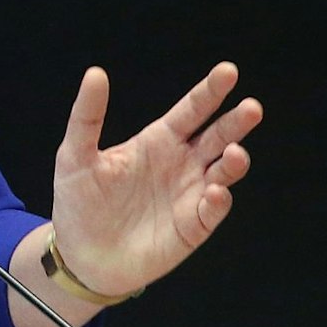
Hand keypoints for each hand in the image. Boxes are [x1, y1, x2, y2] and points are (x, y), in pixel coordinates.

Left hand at [48, 63, 259, 296]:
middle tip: (251, 107)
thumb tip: (95, 72)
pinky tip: (215, 192)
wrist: (81, 255)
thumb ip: (87, 116)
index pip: (191, 110)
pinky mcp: (192, 227)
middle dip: (236, 122)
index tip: (228, 71)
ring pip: (223, 172)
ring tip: (234, 152)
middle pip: (217, 136)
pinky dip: (218, 201)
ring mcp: (190, 195)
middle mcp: (182, 164)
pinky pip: (212, 211)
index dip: (210, 91)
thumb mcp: (76, 155)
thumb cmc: (79, 201)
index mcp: (159, 141)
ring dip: (233, 161)